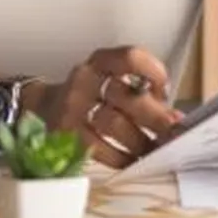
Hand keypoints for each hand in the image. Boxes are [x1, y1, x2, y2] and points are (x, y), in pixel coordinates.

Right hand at [24, 46, 182, 168]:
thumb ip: (138, 91)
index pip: (129, 57)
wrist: (43, 106)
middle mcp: (85, 79)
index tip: (165, 87)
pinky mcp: (67, 133)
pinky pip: (101, 149)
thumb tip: (174, 116)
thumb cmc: (89, 94)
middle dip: (156, 118)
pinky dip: (122, 158)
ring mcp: (73, 106)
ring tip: (155, 151)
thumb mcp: (109, 80)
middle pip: (126, 96)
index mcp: (99, 62)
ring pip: (115, 125)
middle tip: (174, 132)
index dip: (152, 70)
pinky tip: (133, 160)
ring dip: (142, 142)